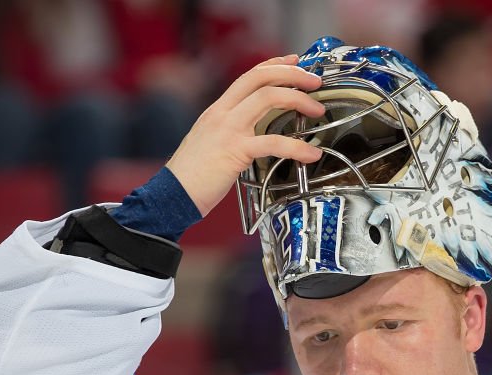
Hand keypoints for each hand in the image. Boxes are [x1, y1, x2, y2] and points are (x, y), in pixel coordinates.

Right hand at [166, 55, 323, 216]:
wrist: (173, 195)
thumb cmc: (193, 177)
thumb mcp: (211, 144)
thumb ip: (231, 133)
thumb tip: (255, 134)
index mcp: (218, 111)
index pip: (249, 76)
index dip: (274, 65)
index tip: (294, 62)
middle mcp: (222, 113)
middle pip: (261, 78)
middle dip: (292, 74)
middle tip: (315, 81)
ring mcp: (228, 129)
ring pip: (268, 98)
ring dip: (298, 100)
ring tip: (318, 110)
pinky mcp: (235, 151)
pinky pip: (272, 142)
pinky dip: (297, 147)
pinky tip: (311, 153)